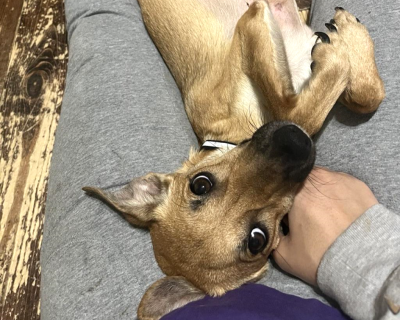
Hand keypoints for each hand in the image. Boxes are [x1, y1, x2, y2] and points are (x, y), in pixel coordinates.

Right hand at [272, 167, 377, 285]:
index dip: (274, 197)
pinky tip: (336, 209)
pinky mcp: (356, 183)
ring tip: (318, 210)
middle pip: (296, 179)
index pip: (276, 186)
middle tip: (297, 211)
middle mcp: (315, 178)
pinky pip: (336, 182)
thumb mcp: (283, 254)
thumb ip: (269, 235)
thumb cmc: (321, 257)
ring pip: (316, 179)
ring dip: (314, 190)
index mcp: (294, 192)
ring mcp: (337, 178)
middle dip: (294, 192)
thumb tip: (267, 225)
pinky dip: (333, 193)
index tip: (276, 210)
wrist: (365, 263)